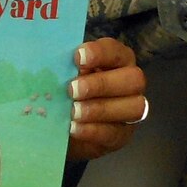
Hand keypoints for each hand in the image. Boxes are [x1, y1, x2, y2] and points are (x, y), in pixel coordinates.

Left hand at [65, 38, 147, 159]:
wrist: (61, 127)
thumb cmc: (65, 91)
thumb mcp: (63, 77)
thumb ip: (65, 68)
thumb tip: (52, 61)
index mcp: (118, 61)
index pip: (117, 51)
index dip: (100, 53)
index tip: (77, 58)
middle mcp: (131, 83)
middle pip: (133, 78)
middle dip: (102, 84)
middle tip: (73, 90)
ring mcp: (131, 110)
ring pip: (133, 107)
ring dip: (101, 108)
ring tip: (74, 112)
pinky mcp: (122, 135)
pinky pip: (116, 133)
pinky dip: (94, 130)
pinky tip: (74, 128)